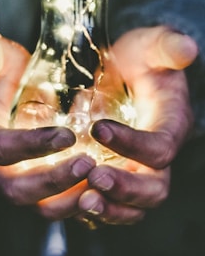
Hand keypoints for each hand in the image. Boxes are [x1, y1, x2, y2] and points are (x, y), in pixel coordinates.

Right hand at [0, 33, 94, 212]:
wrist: (1, 97)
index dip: (31, 146)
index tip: (67, 135)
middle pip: (17, 190)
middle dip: (54, 181)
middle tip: (89, 164)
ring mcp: (15, 180)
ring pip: (39, 206)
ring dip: (70, 199)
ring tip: (102, 181)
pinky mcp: (36, 186)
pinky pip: (56, 205)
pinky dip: (80, 203)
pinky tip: (106, 190)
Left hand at [76, 26, 197, 226]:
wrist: (125, 71)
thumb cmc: (139, 58)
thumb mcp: (152, 45)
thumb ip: (167, 46)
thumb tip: (187, 48)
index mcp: (171, 125)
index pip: (160, 148)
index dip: (133, 144)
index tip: (98, 128)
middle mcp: (157, 156)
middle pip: (154, 188)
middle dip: (125, 188)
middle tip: (94, 178)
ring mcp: (136, 169)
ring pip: (133, 207)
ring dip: (109, 209)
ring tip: (82, 201)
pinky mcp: (116, 175)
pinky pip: (110, 205)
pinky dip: (93, 210)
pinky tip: (69, 201)